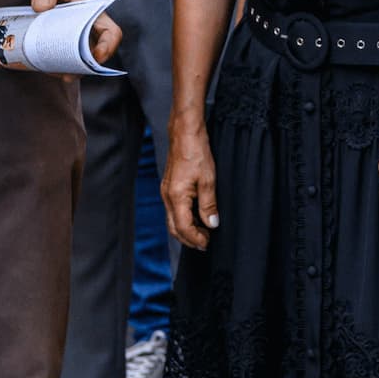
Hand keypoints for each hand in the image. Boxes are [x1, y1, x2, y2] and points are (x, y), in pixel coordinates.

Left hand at [28, 0, 116, 63]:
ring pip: (95, 45)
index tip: (85, 47)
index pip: (94, 10)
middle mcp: (94, 8)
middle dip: (101, 53)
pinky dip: (70, 60)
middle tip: (80, 69)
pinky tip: (56, 69)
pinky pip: (80, 47)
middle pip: (109, 32)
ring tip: (65, 74)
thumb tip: (41, 8)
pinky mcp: (79, 30)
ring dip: (83, 61)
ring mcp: (88, 21)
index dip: (89, 29)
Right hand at [163, 119, 218, 249]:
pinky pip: (174, 210)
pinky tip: (196, 217)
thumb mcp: (208, 179)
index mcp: (176, 197)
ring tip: (203, 233)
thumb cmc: (196, 152)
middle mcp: (167, 197)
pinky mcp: (169, 187)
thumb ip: (209, 204)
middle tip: (205, 243)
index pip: (183, 228)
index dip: (195, 239)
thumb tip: (212, 224)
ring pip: (173, 220)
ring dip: (186, 230)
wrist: (185, 133)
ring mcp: (166, 192)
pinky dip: (184, 219)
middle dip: (189, 239)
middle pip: (174, 228)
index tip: (208, 243)